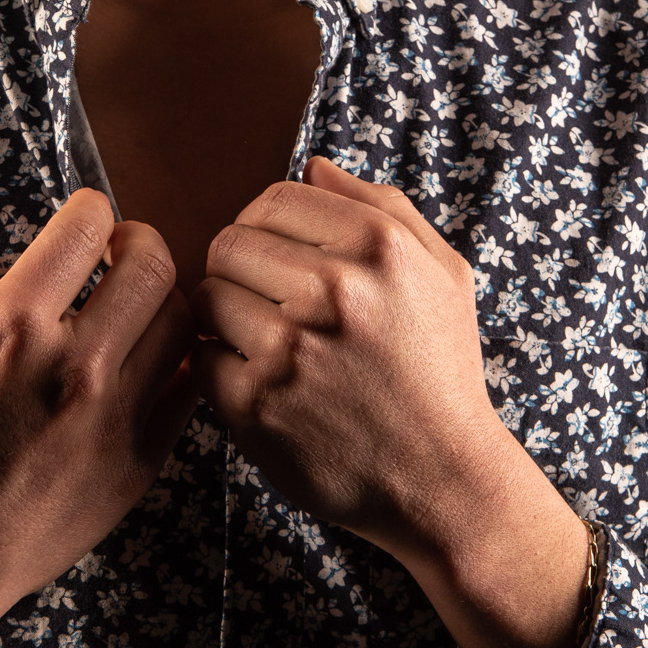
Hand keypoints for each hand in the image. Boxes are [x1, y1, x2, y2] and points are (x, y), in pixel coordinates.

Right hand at [0, 189, 195, 647]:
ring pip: (181, 323)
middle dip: (137, 242)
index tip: (83, 221)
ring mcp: (114, 418)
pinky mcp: (137, 465)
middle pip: (151, 265)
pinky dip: (176, 364)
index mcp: (13, 325)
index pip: (87, 227)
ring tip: (134, 306)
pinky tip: (146, 363)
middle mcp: (75, 364)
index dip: (88, 210)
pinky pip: (187, 392)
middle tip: (117, 253)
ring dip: (161, 299)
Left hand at [190, 157, 590, 647]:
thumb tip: (313, 166)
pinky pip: (202, 356)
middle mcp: (334, 290)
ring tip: (260, 339)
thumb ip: (381, 205)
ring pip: (207, 296)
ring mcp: (291, 349)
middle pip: (230, 241)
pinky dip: (221, 367)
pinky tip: (258, 381)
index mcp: (378, 246)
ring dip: (225, 315)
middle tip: (263, 300)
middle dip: (239, 267)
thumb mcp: (441, 273)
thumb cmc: (441, 371)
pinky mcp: (256, 405)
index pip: (275, 198)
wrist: (445, 482)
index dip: (266, 222)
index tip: (275, 253)